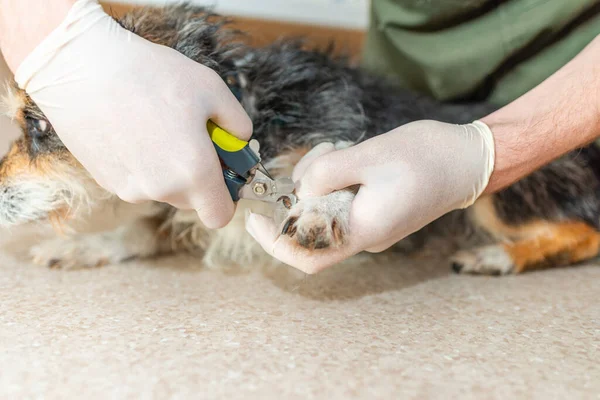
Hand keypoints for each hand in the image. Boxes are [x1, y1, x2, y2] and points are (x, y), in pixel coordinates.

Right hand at [13, 0, 251, 227]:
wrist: (81, 67)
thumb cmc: (150, 74)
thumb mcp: (212, 89)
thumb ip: (238, 124)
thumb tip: (240, 142)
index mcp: (194, 172)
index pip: (220, 215)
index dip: (227, 198)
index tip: (224, 173)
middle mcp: (162, 189)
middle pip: (192, 200)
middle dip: (199, 177)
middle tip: (192, 138)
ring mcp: (130, 188)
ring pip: (164, 190)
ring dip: (169, 169)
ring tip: (158, 126)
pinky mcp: (106, 181)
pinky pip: (138, 181)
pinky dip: (142, 164)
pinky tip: (132, 130)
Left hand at [245, 120, 494, 272]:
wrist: (469, 159)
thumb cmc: (426, 157)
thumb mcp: (370, 155)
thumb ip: (328, 173)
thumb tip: (301, 187)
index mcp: (363, 230)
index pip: (307, 255)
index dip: (275, 243)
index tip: (254, 219)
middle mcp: (364, 234)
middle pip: (311, 226)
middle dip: (302, 192)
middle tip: (319, 157)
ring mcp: (370, 223)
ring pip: (324, 208)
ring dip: (320, 178)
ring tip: (339, 149)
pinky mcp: (375, 209)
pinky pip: (341, 199)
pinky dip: (335, 177)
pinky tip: (348, 153)